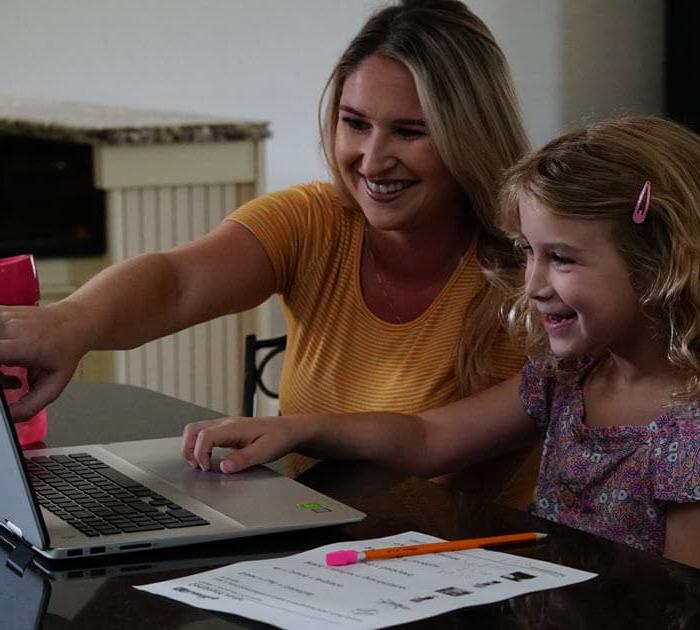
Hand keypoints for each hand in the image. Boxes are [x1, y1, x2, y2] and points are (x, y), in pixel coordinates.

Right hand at [0, 303, 83, 418]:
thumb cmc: (65, 350)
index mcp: (23, 346)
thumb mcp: (54, 383)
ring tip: (8, 365)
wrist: (74, 323)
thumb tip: (11, 417)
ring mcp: (3, 317)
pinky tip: (6, 353)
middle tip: (6, 376)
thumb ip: (32, 405)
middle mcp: (10, 327)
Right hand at [181, 415, 306, 472]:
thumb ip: (243, 459)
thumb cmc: (279, 437)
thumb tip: (223, 467)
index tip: (206, 469)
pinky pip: (204, 434)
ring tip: (201, 464)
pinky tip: (208, 458)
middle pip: (193, 429)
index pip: (204, 436)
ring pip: (196, 430)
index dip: (200, 454)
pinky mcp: (226, 431)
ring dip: (192, 447)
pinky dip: (199, 446)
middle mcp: (226, 424)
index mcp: (233, 427)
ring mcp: (225, 425)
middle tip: (198, 467)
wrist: (289, 429)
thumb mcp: (264, 452)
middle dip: (188, 449)